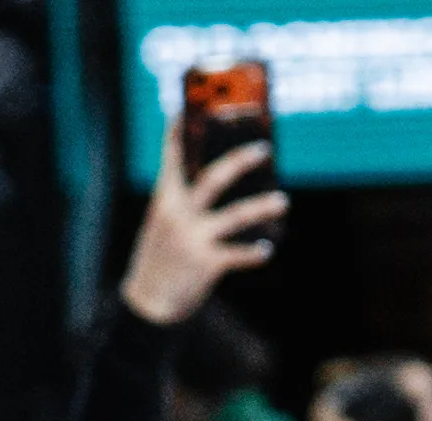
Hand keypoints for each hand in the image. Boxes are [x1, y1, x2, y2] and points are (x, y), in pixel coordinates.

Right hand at [121, 119, 284, 325]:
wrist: (148, 302)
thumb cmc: (163, 256)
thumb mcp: (166, 223)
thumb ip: (186, 203)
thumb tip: (227, 185)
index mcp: (165, 198)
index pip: (172, 157)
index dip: (180, 131)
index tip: (190, 106)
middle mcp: (177, 213)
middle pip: (211, 178)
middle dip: (238, 160)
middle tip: (264, 148)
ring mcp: (191, 238)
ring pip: (233, 216)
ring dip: (261, 207)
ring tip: (283, 200)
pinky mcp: (205, 263)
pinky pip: (237, 255)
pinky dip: (254, 252)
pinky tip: (267, 249)